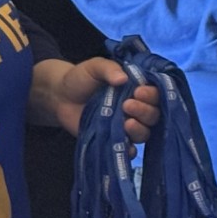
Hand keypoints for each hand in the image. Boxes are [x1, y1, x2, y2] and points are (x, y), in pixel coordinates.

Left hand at [31, 57, 159, 140]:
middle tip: (127, 104)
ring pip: (145, 133)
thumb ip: (108, 68)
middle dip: (145, 111)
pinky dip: (130, 150)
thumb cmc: (80, 79)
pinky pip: (129, 149)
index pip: (156, 94)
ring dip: (140, 129)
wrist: (60, 97)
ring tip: (126, 122)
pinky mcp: (115, 141)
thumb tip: (123, 78)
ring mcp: (126, 126)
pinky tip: (125, 146)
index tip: (139, 92)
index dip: (152, 95)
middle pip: (154, 115)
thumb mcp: (94, 67)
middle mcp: (136, 109)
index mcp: (136, 89)